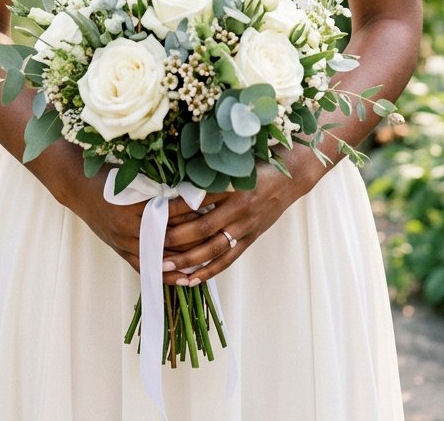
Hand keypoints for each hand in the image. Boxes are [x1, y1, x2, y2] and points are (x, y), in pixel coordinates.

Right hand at [58, 164, 204, 273]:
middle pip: (170, 238)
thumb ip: (158, 186)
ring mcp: (123, 243)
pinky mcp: (121, 252)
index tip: (213, 205)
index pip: (171, 213)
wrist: (78, 187)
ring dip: (185, 259)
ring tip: (210, 257)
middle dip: (195, 236)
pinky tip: (185, 278)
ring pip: (161, 257)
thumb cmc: (107, 175)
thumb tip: (191, 189)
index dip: (193, 210)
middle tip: (219, 231)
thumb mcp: (133, 176)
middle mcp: (128, 229)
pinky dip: (167, 275)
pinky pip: (147, 269)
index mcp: (134, 207)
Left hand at [161, 149, 324, 286]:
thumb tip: (176, 182)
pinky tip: (191, 279)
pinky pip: (228, 259)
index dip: (175, 209)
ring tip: (165, 267)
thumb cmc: (259, 164)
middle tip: (151, 245)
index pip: (198, 201)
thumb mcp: (235, 164)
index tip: (152, 214)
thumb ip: (210, 173)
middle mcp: (240, 209)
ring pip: (213, 250)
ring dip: (187, 261)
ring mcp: (247, 227)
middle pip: (202, 228)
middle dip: (175, 239)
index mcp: (233, 186)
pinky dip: (209, 271)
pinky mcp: (251, 238)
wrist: (292, 175)